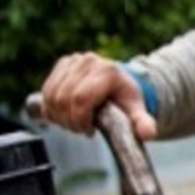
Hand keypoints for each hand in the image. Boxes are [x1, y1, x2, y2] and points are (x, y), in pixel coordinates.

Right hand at [40, 52, 156, 139]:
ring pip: (52, 96)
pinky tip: (65, 114)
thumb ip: (143, 122)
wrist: (119, 83)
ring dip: (59, 116)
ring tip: (75, 122)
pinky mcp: (62, 65)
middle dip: (70, 120)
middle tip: (82, 129)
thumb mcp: (137, 111)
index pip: (81, 98)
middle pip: (64, 99)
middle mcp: (88, 61)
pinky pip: (46, 92)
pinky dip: (51, 108)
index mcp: (107, 71)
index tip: (89, 130)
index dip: (80, 119)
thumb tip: (148, 134)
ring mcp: (73, 61)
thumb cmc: (126, 98)